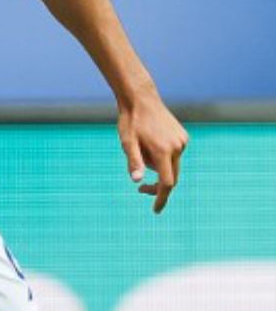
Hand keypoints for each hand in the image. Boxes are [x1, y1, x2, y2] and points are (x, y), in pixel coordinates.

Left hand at [118, 94, 187, 213]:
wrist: (141, 99)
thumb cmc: (130, 122)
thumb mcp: (127, 143)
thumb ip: (133, 162)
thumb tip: (137, 181)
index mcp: (163, 151)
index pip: (167, 182)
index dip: (161, 198)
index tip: (156, 210)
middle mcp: (177, 147)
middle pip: (171, 176)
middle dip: (157, 185)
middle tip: (140, 189)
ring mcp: (182, 141)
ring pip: (171, 165)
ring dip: (157, 167)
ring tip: (140, 148)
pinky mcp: (183, 137)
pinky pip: (173, 155)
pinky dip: (162, 157)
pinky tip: (150, 143)